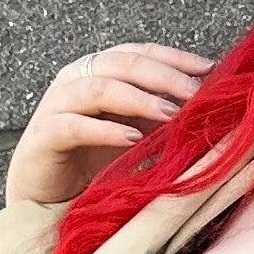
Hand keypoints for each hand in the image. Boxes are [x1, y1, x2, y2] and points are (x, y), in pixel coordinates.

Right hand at [6, 41, 213, 209]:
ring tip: (170, 114)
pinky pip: (74, 125)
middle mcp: (76, 80)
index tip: (209, 68)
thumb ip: (163, 118)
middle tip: (195, 92)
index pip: (139, 53)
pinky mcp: (43, 136)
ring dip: (138, 99)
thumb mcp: (138, 136)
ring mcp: (57, 105)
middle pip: (121, 63)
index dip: (173, 58)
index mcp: (99, 72)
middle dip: (163, 76)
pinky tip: (131, 138)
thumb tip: (209, 108)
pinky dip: (105, 130)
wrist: (49, 199)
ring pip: (97, 88)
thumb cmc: (94, 165)